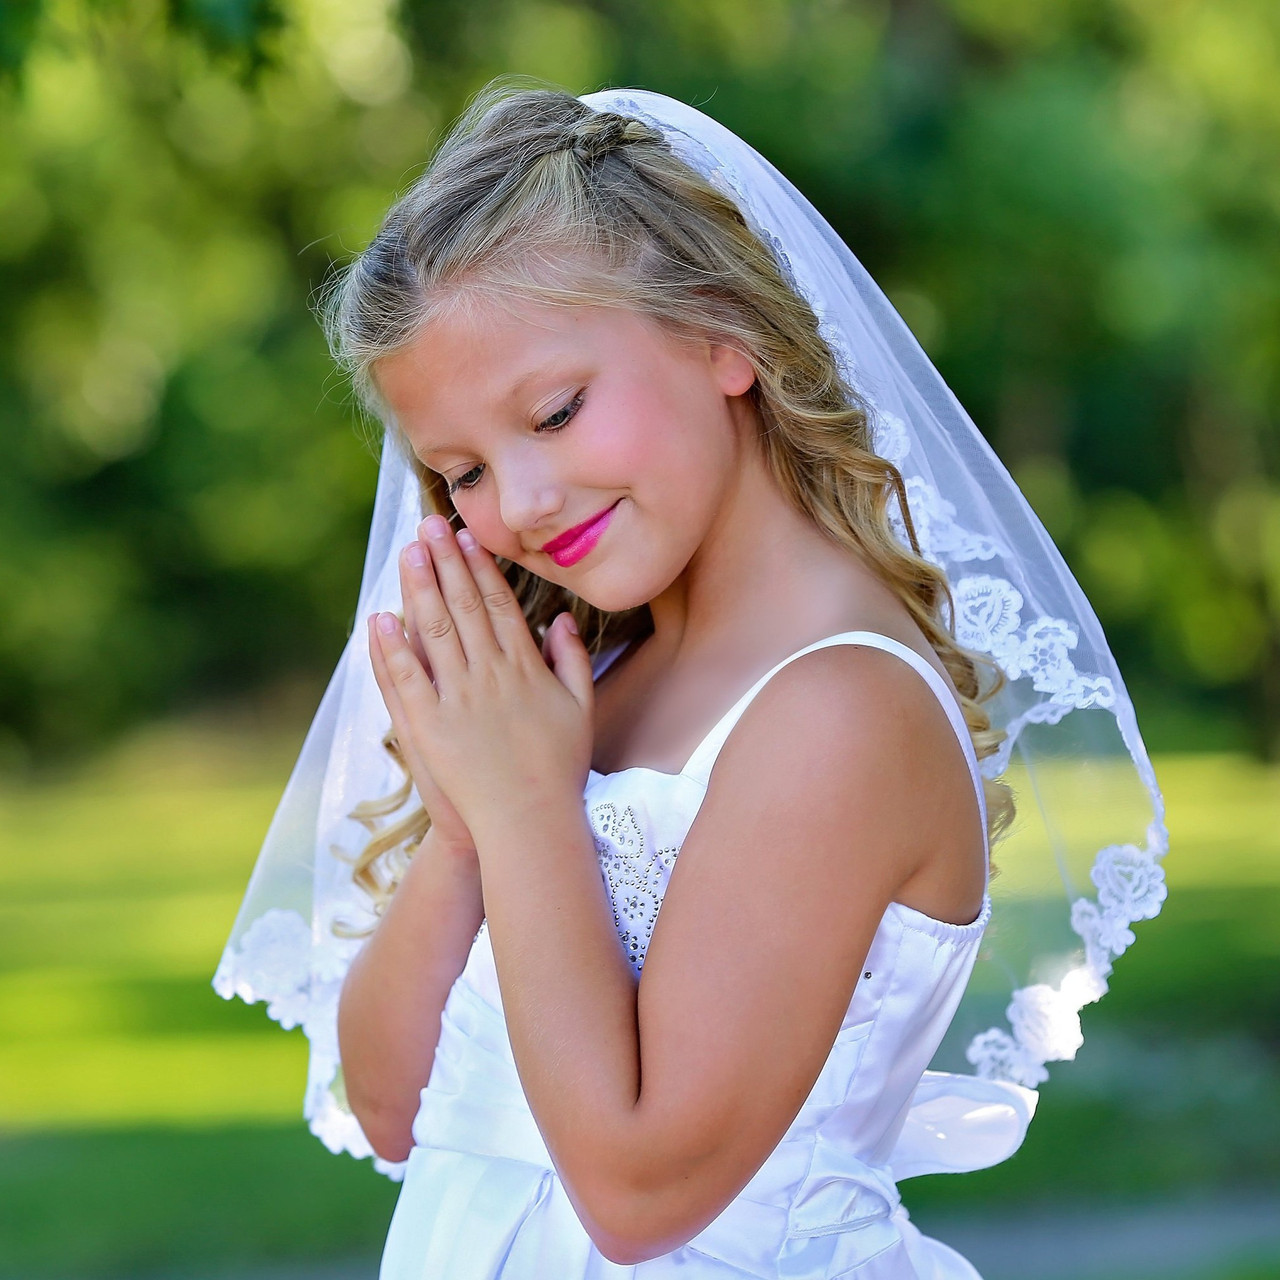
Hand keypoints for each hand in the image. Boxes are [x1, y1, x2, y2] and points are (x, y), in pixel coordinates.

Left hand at [367, 515, 594, 844]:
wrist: (530, 822)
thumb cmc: (559, 769)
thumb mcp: (581, 709)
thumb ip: (573, 661)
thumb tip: (561, 619)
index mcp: (526, 668)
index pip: (499, 606)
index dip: (481, 569)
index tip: (468, 538)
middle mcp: (490, 675)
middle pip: (464, 607)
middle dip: (446, 562)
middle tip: (429, 525)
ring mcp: (458, 700)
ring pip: (435, 632)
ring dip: (419, 588)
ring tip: (407, 553)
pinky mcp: (430, 727)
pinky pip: (407, 679)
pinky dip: (393, 648)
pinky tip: (381, 618)